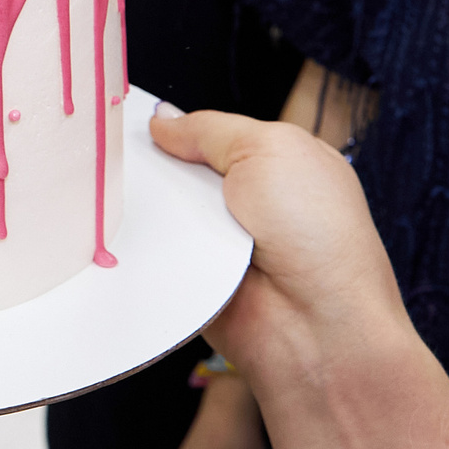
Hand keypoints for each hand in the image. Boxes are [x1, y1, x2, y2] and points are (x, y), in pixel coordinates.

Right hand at [149, 106, 410, 392]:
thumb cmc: (318, 234)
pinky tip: (136, 237)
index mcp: (281, 163)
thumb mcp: (269, 149)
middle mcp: (253, 203)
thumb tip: (164, 121)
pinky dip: (148, 244)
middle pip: (183, 171)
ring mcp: (223, 243)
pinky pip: (156, 251)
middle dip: (160, 166)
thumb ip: (211, 130)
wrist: (316, 327)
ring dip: (155, 206)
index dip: (180, 128)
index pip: (214, 134)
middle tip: (130, 161)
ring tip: (136, 202)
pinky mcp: (196, 279)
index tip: (138, 122)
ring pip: (165, 210)